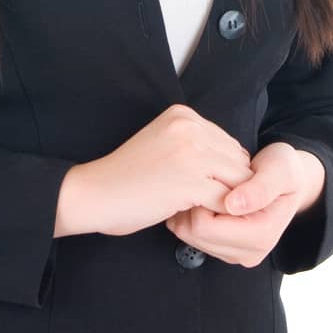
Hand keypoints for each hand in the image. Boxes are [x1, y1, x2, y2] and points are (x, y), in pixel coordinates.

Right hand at [69, 104, 253, 237]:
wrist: (94, 194)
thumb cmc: (127, 177)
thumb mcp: (164, 143)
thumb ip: (196, 145)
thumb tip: (237, 163)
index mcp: (184, 115)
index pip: (229, 143)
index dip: (225, 171)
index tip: (207, 188)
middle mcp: (190, 127)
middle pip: (238, 161)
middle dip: (231, 185)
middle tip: (209, 204)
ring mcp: (191, 153)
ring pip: (238, 181)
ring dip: (228, 201)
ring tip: (205, 211)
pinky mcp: (189, 182)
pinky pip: (227, 201)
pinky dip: (219, 214)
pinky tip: (199, 216)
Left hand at [163, 141, 324, 267]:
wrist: (289, 179)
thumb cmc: (284, 170)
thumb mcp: (280, 169)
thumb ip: (261, 187)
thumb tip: (233, 205)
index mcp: (261, 236)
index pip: (205, 227)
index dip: (203, 198)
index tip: (215, 177)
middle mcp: (249, 253)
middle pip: (195, 235)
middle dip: (195, 206)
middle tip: (211, 180)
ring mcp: (236, 254)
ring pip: (190, 237)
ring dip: (193, 210)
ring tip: (211, 188)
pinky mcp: (226, 251)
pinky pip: (193, 237)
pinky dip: (194, 216)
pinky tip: (208, 199)